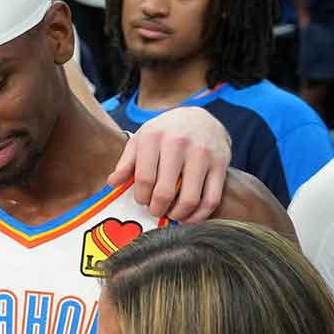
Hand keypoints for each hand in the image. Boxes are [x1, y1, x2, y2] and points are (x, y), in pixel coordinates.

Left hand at [108, 106, 230, 221]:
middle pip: (165, 191)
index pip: (143, 178)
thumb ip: (126, 161)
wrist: (200, 118)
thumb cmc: (165, 133)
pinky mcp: (221, 164)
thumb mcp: (141, 139)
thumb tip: (112, 183)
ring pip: (190, 199)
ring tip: (171, 214)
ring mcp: (202, 154)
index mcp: (154, 137)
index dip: (141, 197)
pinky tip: (189, 216)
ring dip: (178, 214)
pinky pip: (211, 199)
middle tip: (155, 211)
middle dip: (157, 209)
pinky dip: (199, 215)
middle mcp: (179, 143)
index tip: (142, 200)